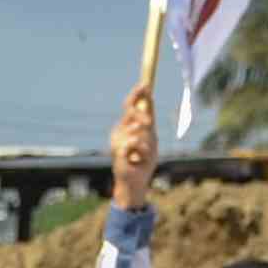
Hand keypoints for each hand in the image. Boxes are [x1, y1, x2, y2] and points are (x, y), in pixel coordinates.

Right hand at [109, 87, 158, 207]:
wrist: (136, 183)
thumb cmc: (143, 161)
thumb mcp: (151, 138)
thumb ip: (149, 119)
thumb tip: (149, 99)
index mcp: (126, 126)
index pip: (130, 105)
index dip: (136, 94)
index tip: (145, 84)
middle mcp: (119, 131)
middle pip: (131, 112)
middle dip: (143, 115)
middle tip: (149, 124)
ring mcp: (116, 141)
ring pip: (137, 128)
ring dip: (146, 142)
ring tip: (143, 155)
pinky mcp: (117, 152)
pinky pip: (135, 142)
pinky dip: (142, 150)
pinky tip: (138, 159)